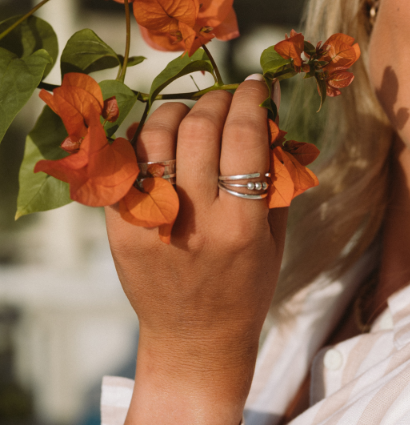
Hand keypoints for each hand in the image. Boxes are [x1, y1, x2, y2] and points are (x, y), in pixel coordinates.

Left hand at [103, 76, 284, 424]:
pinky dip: (143, 141)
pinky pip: (125, 166)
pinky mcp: (120, 231)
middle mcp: (194, 221)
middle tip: (228, 97)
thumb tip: (271, 124)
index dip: (252, 100)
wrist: (194, 340)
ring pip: (156, 138)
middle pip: (199, 129)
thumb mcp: (275, 240)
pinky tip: (161, 139)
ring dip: (177, 111)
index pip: (245, 138)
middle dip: (217, 99)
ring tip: (192, 114)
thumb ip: (274, 181)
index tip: (256, 84)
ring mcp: (151, 225)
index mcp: (240, 227)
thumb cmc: (246, 289)